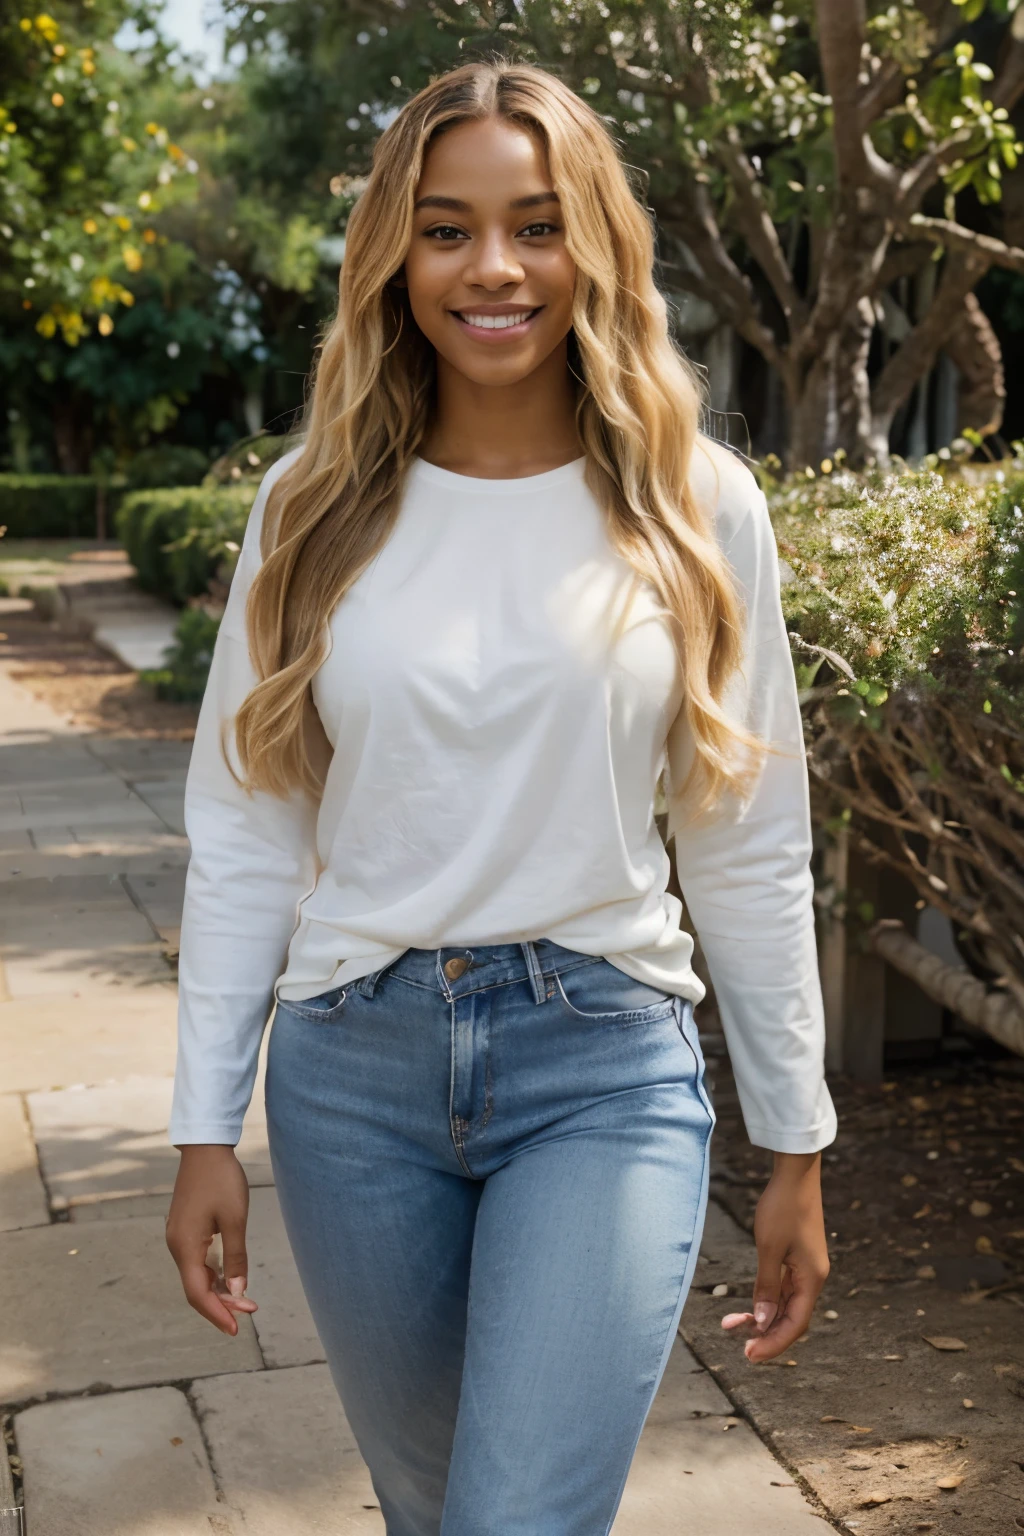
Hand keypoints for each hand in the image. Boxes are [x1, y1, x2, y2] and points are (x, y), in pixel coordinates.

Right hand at [166, 1144, 258, 1335]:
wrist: (205, 1149)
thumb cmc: (221, 1180)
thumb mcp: (235, 1219)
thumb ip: (236, 1257)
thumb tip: (239, 1290)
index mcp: (185, 1246)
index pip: (197, 1293)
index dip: (216, 1314)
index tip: (236, 1329)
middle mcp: (177, 1246)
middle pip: (196, 1288)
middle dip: (221, 1304)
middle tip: (250, 1312)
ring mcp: (179, 1237)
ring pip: (197, 1275)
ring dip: (219, 1290)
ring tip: (246, 1300)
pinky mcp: (185, 1229)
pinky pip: (198, 1261)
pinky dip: (214, 1274)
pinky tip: (231, 1278)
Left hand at [720, 1151, 828, 1362]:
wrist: (795, 1174)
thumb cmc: (783, 1207)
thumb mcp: (769, 1248)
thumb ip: (766, 1286)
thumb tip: (762, 1321)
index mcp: (811, 1278)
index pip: (795, 1324)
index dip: (774, 1343)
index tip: (750, 1356)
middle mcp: (812, 1277)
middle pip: (792, 1318)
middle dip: (766, 1334)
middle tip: (740, 1348)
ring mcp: (806, 1267)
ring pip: (786, 1304)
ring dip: (763, 1317)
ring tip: (732, 1324)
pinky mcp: (798, 1257)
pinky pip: (784, 1289)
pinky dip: (767, 1300)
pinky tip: (750, 1306)